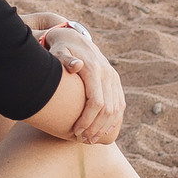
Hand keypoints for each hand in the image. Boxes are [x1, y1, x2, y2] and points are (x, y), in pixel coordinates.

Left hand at [44, 26, 122, 144]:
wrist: (73, 38)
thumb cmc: (60, 49)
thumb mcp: (58, 52)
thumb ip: (65, 60)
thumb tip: (77, 66)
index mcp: (95, 69)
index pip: (96, 103)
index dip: (87, 120)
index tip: (76, 132)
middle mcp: (108, 74)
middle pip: (108, 109)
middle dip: (96, 128)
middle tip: (82, 140)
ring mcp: (113, 78)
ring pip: (116, 109)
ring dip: (105, 127)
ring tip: (90, 139)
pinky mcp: (115, 82)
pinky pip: (120, 105)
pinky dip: (113, 120)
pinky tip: (102, 131)